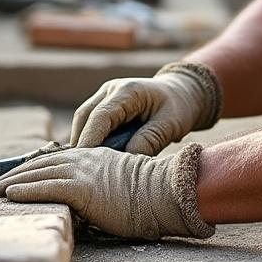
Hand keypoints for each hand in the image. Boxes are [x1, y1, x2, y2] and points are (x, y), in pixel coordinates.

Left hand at [0, 144, 214, 239]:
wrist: (167, 193)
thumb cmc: (151, 196)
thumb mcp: (122, 185)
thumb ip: (102, 186)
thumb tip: (89, 203)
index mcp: (94, 157)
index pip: (54, 160)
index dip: (31, 168)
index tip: (14, 176)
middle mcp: (85, 159)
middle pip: (40, 164)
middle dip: (14, 174)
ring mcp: (83, 172)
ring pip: (39, 174)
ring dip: (12, 182)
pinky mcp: (83, 188)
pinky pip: (48, 188)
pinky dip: (26, 190)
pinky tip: (11, 194)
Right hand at [70, 62, 222, 155]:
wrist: (181, 93)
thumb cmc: (178, 108)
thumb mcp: (170, 124)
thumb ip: (150, 140)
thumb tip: (126, 159)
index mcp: (128, 91)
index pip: (101, 116)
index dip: (90, 139)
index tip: (85, 163)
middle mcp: (111, 89)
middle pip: (84, 117)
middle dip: (80, 143)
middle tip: (81, 172)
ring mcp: (105, 95)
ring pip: (83, 119)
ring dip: (82, 142)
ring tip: (85, 169)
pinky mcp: (103, 104)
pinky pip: (89, 122)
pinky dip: (88, 139)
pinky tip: (91, 160)